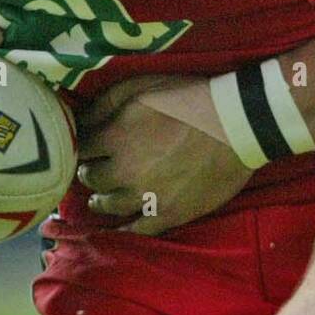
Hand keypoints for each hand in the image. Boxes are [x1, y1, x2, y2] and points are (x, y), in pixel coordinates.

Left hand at [77, 75, 251, 234]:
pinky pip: (137, 229)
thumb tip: (79, 120)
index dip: (83, 146)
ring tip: (101, 197)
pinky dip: (124, 228)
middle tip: (93, 171)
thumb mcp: (141, 85)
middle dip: (90, 172)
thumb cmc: (188, 99)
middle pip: (91, 178)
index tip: (87, 148)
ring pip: (109, 205)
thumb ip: (104, 103)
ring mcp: (146, 196)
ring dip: (101, 199)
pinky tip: (119, 227)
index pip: (83, 147)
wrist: (235, 124)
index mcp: (115, 136)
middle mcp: (124, 170)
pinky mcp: (168, 214)